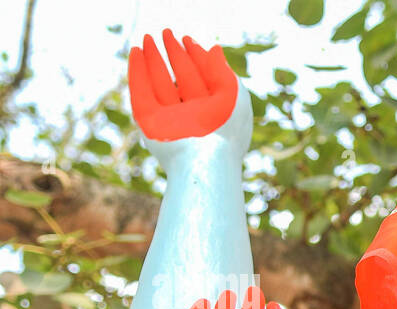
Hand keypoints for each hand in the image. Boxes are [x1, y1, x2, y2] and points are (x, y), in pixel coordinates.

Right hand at [128, 30, 250, 165]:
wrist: (205, 160)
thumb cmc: (225, 130)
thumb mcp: (233, 96)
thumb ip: (223, 72)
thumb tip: (214, 48)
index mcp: (216, 111)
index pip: (205, 79)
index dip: (197, 57)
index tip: (188, 39)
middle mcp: (193, 115)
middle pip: (182, 79)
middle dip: (173, 55)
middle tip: (165, 33)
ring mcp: (171, 120)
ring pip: (160, 84)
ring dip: (152, 60)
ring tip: (147, 39)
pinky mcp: (150, 124)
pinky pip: (142, 94)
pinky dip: (138, 73)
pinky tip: (136, 53)